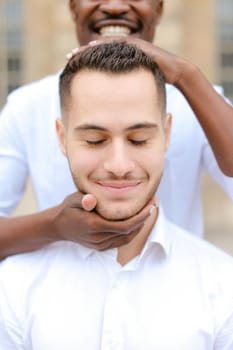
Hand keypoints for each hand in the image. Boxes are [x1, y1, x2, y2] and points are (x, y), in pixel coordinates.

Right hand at [52, 192, 155, 250]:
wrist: (58, 226)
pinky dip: (132, 231)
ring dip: (140, 225)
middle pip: (129, 231)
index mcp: (94, 226)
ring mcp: (100, 245)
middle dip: (144, 218)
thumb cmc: (68, 209)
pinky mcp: (101, 247)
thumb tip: (91, 200)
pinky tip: (138, 220)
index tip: (151, 204)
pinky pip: (121, 241)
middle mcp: (98, 238)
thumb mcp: (73, 200)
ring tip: (149, 209)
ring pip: (127, 238)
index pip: (125, 225)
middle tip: (154, 203)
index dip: (141, 216)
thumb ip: (83, 200)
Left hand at [66, 38, 189, 85]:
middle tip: (68, 57)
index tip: (72, 66)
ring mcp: (131, 46)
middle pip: (99, 49)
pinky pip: (118, 43)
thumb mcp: (136, 85)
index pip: (100, 58)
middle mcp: (125, 51)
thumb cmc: (157, 81)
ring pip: (106, 44)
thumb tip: (114, 104)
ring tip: (75, 52)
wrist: (176, 72)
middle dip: (82, 52)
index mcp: (123, 61)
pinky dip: (104, 44)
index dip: (86, 61)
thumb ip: (125, 90)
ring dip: (89, 47)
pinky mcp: (137, 45)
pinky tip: (92, 47)